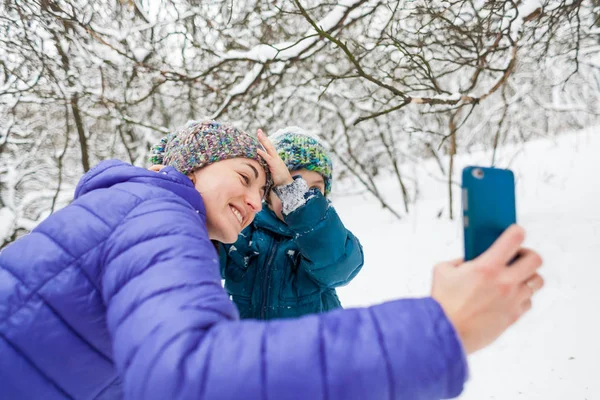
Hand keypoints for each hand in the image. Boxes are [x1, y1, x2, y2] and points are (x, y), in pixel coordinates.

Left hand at [256, 129, 293, 186]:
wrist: (286, 184)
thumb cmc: (279, 179)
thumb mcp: (272, 171)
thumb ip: (267, 167)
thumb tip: (260, 167)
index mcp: (275, 158)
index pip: (269, 147)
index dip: (265, 141)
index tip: (260, 134)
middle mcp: (276, 157)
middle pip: (269, 145)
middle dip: (264, 137)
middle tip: (259, 130)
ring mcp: (275, 160)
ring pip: (269, 148)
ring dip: (264, 141)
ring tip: (259, 135)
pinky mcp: (274, 165)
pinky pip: (268, 158)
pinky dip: (263, 154)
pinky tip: (257, 150)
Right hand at [431, 225, 543, 353]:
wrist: (446, 333)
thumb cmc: (442, 302)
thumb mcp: (443, 270)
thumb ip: (459, 261)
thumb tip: (469, 260)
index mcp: (487, 267)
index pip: (514, 238)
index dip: (516, 231)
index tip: (514, 232)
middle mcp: (505, 282)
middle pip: (535, 259)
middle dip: (527, 254)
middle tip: (516, 257)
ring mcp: (512, 300)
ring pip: (536, 281)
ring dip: (527, 276)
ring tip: (513, 277)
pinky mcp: (514, 316)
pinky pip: (528, 301)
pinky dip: (521, 296)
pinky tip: (507, 296)